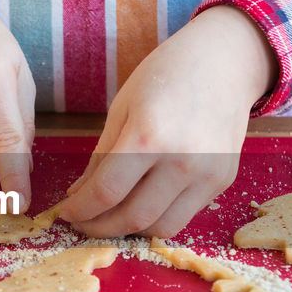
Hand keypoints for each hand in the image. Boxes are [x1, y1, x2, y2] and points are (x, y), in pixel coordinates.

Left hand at [60, 6, 277, 237]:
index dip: (80, 210)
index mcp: (148, 136)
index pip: (106, 192)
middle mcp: (182, 161)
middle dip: (100, 228)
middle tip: (84, 223)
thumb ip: (100, 157)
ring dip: (131, 230)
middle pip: (133, 217)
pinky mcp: (223, 181)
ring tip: (112, 218)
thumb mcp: (122, 108)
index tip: (66, 213)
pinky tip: (143, 202)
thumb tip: (79, 194)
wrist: (224, 61)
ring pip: (161, 227)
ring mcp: (207, 174)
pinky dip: (158, 217)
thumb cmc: (166, 75)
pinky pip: (185, 215)